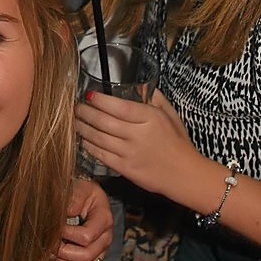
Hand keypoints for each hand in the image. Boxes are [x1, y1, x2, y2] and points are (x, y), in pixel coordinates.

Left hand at [54, 177, 112, 260]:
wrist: (86, 198)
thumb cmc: (82, 193)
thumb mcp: (80, 188)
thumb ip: (73, 199)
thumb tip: (66, 213)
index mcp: (104, 219)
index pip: (86, 237)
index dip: (67, 235)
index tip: (54, 228)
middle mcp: (106, 238)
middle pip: (86, 256)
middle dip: (63, 252)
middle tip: (49, 245)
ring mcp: (101, 252)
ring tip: (52, 255)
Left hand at [75, 86, 198, 197]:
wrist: (184, 174)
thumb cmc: (178, 143)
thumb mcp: (171, 115)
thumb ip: (154, 98)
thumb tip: (139, 86)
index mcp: (150, 119)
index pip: (120, 107)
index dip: (101, 101)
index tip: (90, 96)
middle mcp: (138, 135)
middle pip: (104, 122)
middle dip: (86, 113)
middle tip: (77, 107)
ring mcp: (130, 153)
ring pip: (99, 138)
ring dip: (83, 128)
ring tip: (75, 121)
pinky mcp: (125, 169)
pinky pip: (101, 155)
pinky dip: (89, 146)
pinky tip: (83, 139)